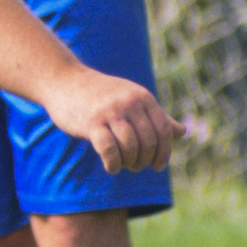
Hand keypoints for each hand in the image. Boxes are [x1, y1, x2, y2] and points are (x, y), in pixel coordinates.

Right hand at [42, 66, 184, 174]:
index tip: (157, 166)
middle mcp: (129, 103)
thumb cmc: (100, 94)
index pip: (163, 130)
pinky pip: (109, 150)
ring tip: (123, 165)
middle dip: (144, 160)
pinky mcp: (91, 123)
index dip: (164, 153)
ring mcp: (110, 112)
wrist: (64, 79)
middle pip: (148, 142)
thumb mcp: (132, 100)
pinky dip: (113, 164)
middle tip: (136, 166)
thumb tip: (182, 132)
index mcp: (142, 97)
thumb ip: (156, 116)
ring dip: (129, 163)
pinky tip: (111, 167)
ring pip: (130, 147)